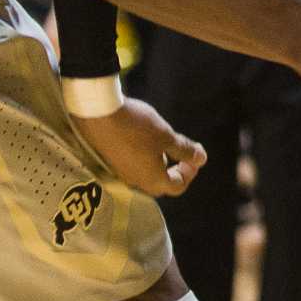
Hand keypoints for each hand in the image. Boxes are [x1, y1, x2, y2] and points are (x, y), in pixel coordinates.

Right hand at [72, 98, 206, 196]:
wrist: (97, 113)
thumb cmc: (137, 126)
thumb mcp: (166, 136)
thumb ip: (185, 151)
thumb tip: (202, 160)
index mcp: (152, 180)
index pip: (177, 187)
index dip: (190, 173)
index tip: (193, 155)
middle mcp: (135, 181)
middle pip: (160, 184)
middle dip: (174, 170)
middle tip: (180, 152)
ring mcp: (120, 172)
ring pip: (145, 174)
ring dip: (158, 162)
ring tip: (162, 142)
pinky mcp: (110, 160)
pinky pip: (132, 165)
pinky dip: (143, 157)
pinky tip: (143, 138)